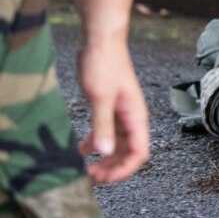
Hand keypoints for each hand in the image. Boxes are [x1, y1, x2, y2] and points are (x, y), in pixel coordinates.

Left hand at [77, 38, 149, 183]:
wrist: (100, 40)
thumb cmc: (104, 63)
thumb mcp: (100, 96)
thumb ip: (103, 125)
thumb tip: (104, 152)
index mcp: (136, 116)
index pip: (139, 153)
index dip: (124, 170)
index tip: (103, 178)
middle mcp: (131, 117)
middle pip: (127, 153)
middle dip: (111, 168)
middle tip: (89, 177)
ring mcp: (119, 113)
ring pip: (115, 145)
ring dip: (103, 159)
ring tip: (84, 169)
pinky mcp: (107, 107)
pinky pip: (104, 133)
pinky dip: (94, 144)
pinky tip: (79, 151)